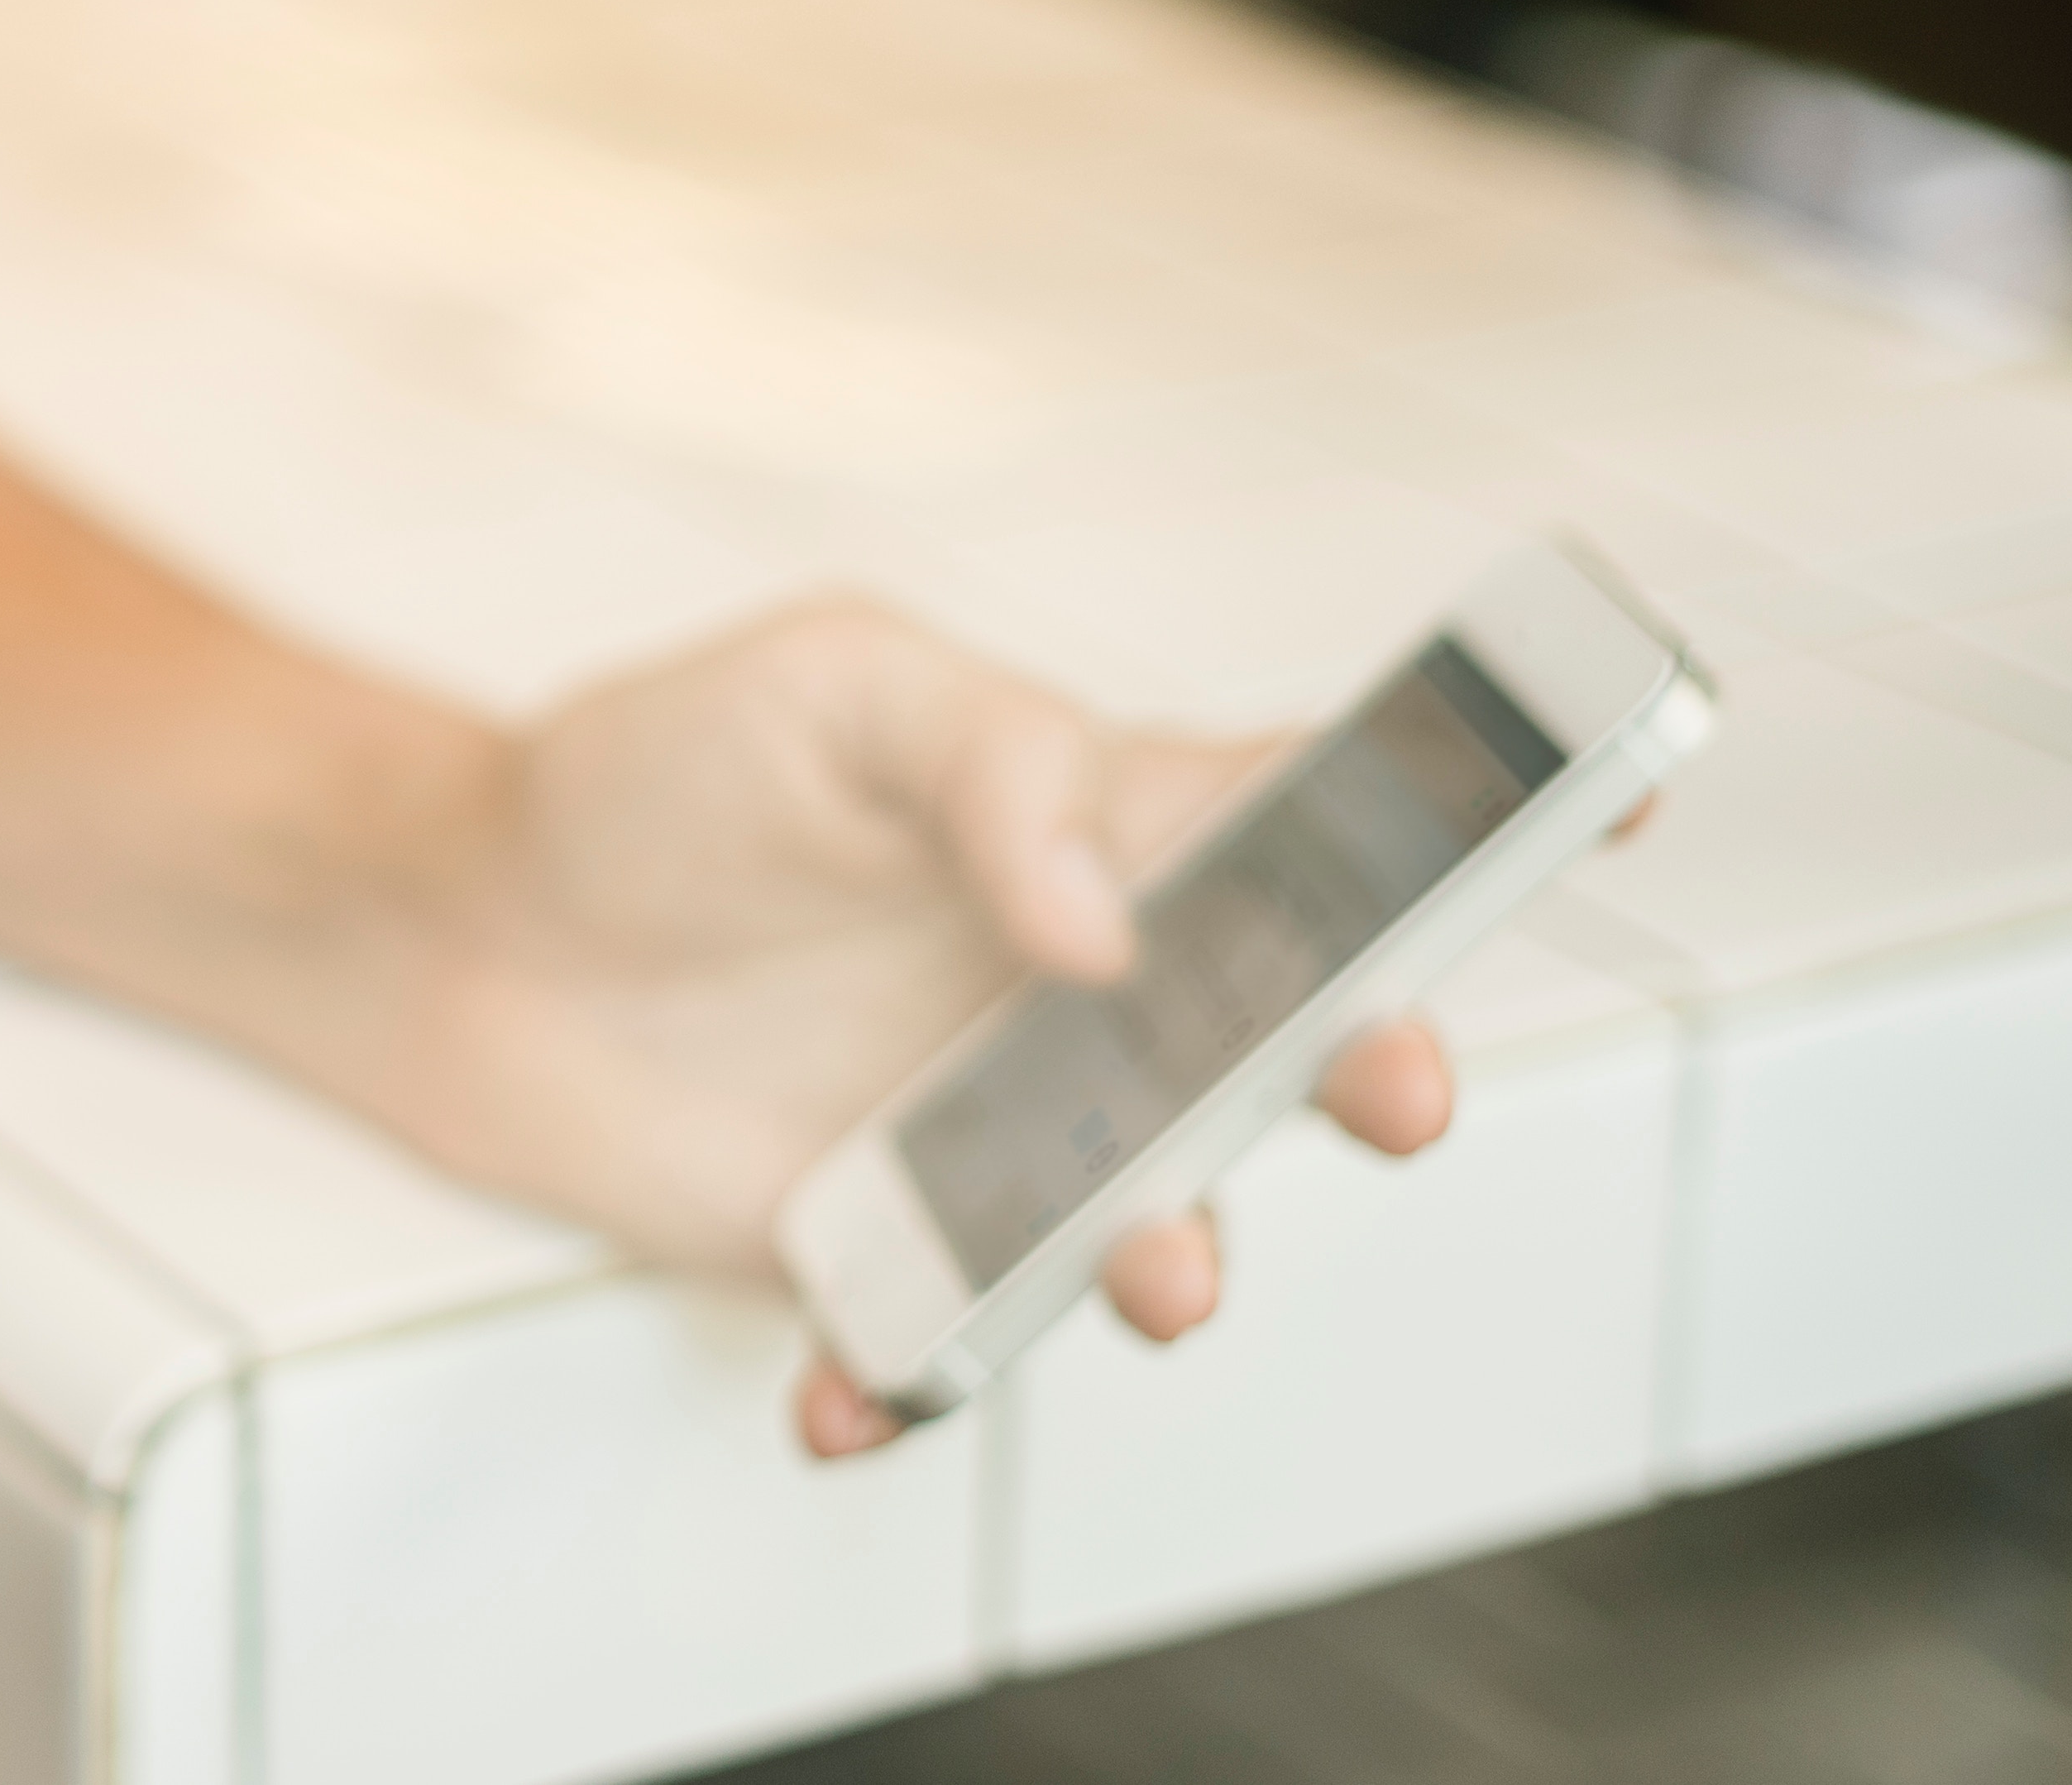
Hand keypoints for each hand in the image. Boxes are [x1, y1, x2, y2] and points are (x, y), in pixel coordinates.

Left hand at [352, 595, 1452, 1455]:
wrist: (466, 920)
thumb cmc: (654, 775)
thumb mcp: (825, 688)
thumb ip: (988, 765)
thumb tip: (1100, 920)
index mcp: (1106, 828)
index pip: (1318, 811)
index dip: (1472, 808)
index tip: (1606, 793)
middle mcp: (1093, 995)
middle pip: (1287, 1045)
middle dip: (1373, 1071)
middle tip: (1391, 1086)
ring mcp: (1004, 1130)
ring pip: (1151, 1222)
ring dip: (1171, 1261)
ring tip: (1149, 1273)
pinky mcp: (885, 1244)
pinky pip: (946, 1343)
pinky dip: (913, 1380)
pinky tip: (855, 1383)